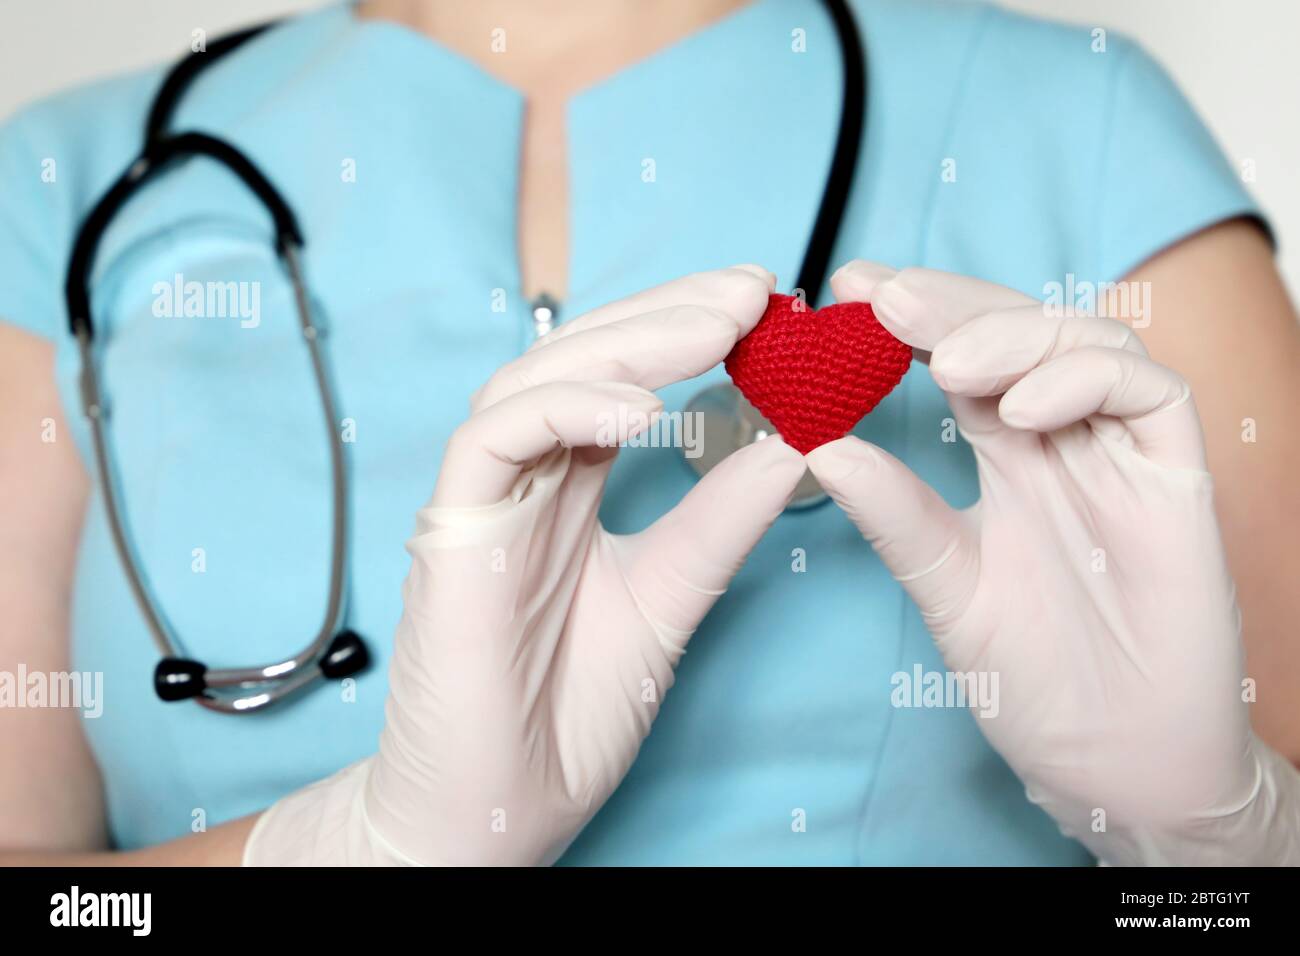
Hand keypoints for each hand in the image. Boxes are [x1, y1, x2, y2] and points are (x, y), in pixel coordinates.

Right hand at [244, 266, 806, 865]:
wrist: (499, 809)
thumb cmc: (568, 712)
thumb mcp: (670, 596)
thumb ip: (719, 521)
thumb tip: (794, 445)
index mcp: (569, 489)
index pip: (625, 382)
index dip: (690, 334)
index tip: (770, 307)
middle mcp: (525, 480)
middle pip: (583, 360)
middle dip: (669, 315)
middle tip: (755, 290)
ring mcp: (484, 501)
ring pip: (536, 379)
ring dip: (627, 344)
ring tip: (716, 326)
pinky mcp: (451, 532)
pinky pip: (494, 440)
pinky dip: (563, 409)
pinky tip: (639, 408)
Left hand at [807, 262, 1298, 864]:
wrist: (1116, 764)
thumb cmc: (1035, 676)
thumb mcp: (946, 586)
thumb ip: (896, 516)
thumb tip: (819, 447)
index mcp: (1007, 455)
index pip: (960, 355)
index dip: (910, 316)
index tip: (845, 287)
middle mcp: (1065, 440)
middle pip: (1018, 330)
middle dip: (951, 303)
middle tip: (882, 296)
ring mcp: (1123, 455)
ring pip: (1087, 340)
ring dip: (1015, 334)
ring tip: (951, 363)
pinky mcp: (1177, 480)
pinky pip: (1149, 395)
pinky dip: (1085, 380)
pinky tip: (1022, 409)